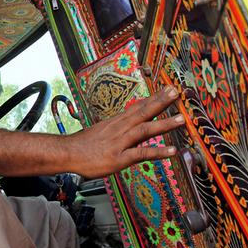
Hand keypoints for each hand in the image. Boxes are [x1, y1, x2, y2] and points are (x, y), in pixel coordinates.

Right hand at [65, 86, 183, 178]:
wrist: (66, 153)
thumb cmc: (82, 145)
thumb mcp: (101, 131)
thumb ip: (117, 129)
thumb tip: (128, 125)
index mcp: (116, 122)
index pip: (138, 106)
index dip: (154, 98)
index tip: (167, 89)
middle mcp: (120, 129)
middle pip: (143, 112)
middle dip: (161, 102)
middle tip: (176, 92)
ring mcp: (120, 143)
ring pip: (145, 130)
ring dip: (164, 124)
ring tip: (181, 119)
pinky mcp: (119, 158)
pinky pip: (141, 153)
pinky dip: (157, 152)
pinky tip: (172, 151)